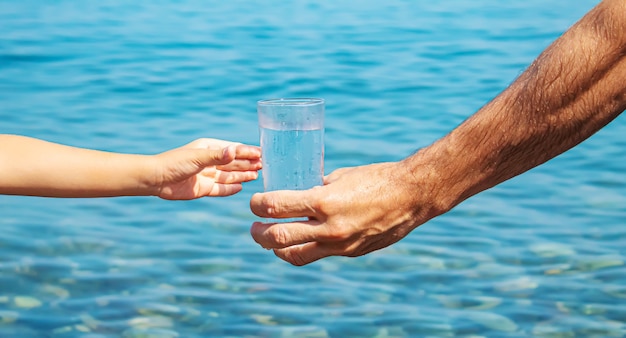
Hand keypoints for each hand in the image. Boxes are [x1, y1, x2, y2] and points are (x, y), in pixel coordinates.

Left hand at [155, 138, 260, 199]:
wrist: (156, 180)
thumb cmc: (174, 163)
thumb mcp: (198, 157)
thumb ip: (217, 156)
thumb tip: (235, 151)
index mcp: (209, 148)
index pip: (233, 150)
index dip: (247, 151)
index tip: (262, 153)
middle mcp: (210, 161)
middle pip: (233, 162)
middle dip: (248, 163)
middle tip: (264, 165)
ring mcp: (207, 176)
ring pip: (229, 175)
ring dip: (243, 174)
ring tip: (257, 174)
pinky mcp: (203, 189)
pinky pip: (221, 189)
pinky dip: (231, 188)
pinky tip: (241, 187)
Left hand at [249, 160, 442, 264]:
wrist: (412, 196)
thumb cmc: (376, 178)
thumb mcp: (341, 177)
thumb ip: (317, 188)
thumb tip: (298, 194)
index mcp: (324, 201)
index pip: (276, 206)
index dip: (258, 205)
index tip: (254, 202)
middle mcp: (329, 227)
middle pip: (278, 238)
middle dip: (258, 233)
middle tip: (253, 227)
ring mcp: (340, 244)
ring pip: (295, 255)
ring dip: (276, 249)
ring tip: (270, 241)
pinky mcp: (350, 252)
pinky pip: (318, 255)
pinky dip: (304, 249)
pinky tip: (300, 241)